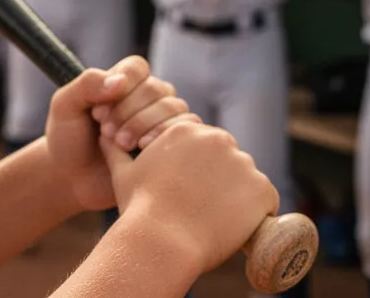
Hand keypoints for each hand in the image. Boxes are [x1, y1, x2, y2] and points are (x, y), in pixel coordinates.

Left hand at [45, 56, 198, 211]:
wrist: (76, 180)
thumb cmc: (68, 140)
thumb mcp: (65, 107)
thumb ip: (86, 85)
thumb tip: (119, 80)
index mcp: (123, 80)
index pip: (137, 68)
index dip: (121, 86)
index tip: (98, 111)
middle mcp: (147, 96)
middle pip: (156, 89)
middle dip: (130, 111)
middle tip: (106, 132)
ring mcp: (162, 119)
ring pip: (174, 108)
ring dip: (146, 125)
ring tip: (121, 144)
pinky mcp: (172, 142)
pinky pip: (187, 130)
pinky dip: (165, 136)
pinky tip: (143, 149)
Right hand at [102, 121, 279, 274]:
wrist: (162, 240)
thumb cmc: (140, 209)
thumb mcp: (122, 173)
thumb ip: (113, 149)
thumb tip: (103, 135)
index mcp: (186, 129)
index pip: (203, 143)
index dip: (200, 167)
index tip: (195, 188)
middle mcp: (218, 138)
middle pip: (227, 157)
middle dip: (221, 177)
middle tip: (208, 205)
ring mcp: (242, 163)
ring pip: (246, 177)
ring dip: (240, 193)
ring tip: (222, 217)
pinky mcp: (261, 188)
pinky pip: (267, 198)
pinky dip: (259, 211)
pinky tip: (243, 224)